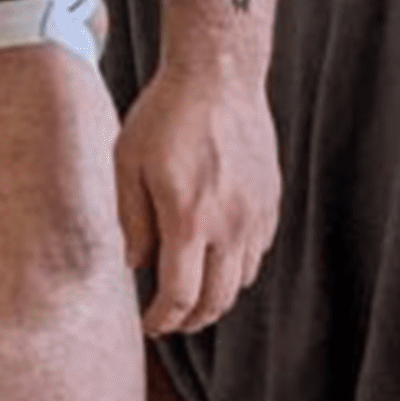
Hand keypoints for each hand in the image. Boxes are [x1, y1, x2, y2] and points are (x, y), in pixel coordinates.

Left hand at [113, 62, 280, 336]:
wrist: (218, 76)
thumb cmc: (165, 114)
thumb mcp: (128, 161)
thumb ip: (131, 218)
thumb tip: (135, 263)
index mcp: (188, 220)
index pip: (180, 296)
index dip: (163, 320)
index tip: (151, 324)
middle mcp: (228, 225)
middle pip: (217, 300)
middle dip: (192, 319)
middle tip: (171, 320)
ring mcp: (255, 215)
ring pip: (242, 279)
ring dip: (217, 295)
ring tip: (193, 290)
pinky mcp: (271, 200)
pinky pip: (258, 250)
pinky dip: (238, 265)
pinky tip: (218, 255)